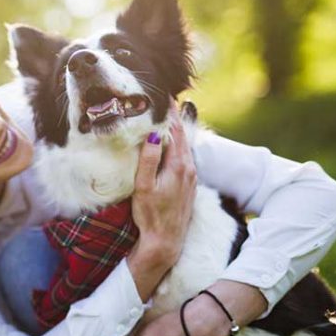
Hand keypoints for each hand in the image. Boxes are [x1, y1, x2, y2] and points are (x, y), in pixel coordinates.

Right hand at [127, 109, 197, 301]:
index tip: (163, 94)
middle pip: (181, 136)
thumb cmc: (151, 216)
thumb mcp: (144, 187)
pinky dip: (175, 145)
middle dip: (171, 118)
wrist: (165, 242)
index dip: (168, 112)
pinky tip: (168, 144)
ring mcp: (190, 177)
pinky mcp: (187, 185)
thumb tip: (155, 134)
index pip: (174, 130)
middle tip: (161, 100)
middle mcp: (189, 168)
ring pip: (182, 146)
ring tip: (163, 117)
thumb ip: (149, 160)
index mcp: (179, 165)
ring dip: (174, 132)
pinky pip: (182, 157)